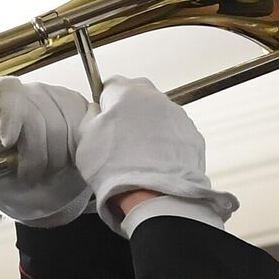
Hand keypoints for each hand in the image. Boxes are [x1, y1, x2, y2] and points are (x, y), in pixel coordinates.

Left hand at [0, 77, 92, 226]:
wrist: (39, 189)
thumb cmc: (2, 172)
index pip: (7, 93)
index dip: (10, 116)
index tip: (7, 141)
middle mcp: (29, 94)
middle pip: (37, 119)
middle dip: (32, 155)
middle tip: (26, 173)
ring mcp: (59, 101)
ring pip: (61, 131)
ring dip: (52, 161)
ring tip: (43, 170)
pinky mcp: (83, 113)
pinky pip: (83, 134)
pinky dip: (73, 155)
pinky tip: (64, 161)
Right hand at [75, 77, 237, 232]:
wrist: (152, 194)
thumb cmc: (114, 167)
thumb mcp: (85, 138)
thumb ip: (91, 116)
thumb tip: (98, 110)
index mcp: (127, 92)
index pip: (112, 84)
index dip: (106, 101)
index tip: (104, 117)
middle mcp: (155, 97)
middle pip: (139, 95)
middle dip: (129, 111)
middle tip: (121, 136)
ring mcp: (178, 115)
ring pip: (159, 113)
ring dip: (150, 126)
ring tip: (140, 153)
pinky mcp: (193, 134)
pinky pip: (175, 131)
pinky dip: (167, 141)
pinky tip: (157, 160)